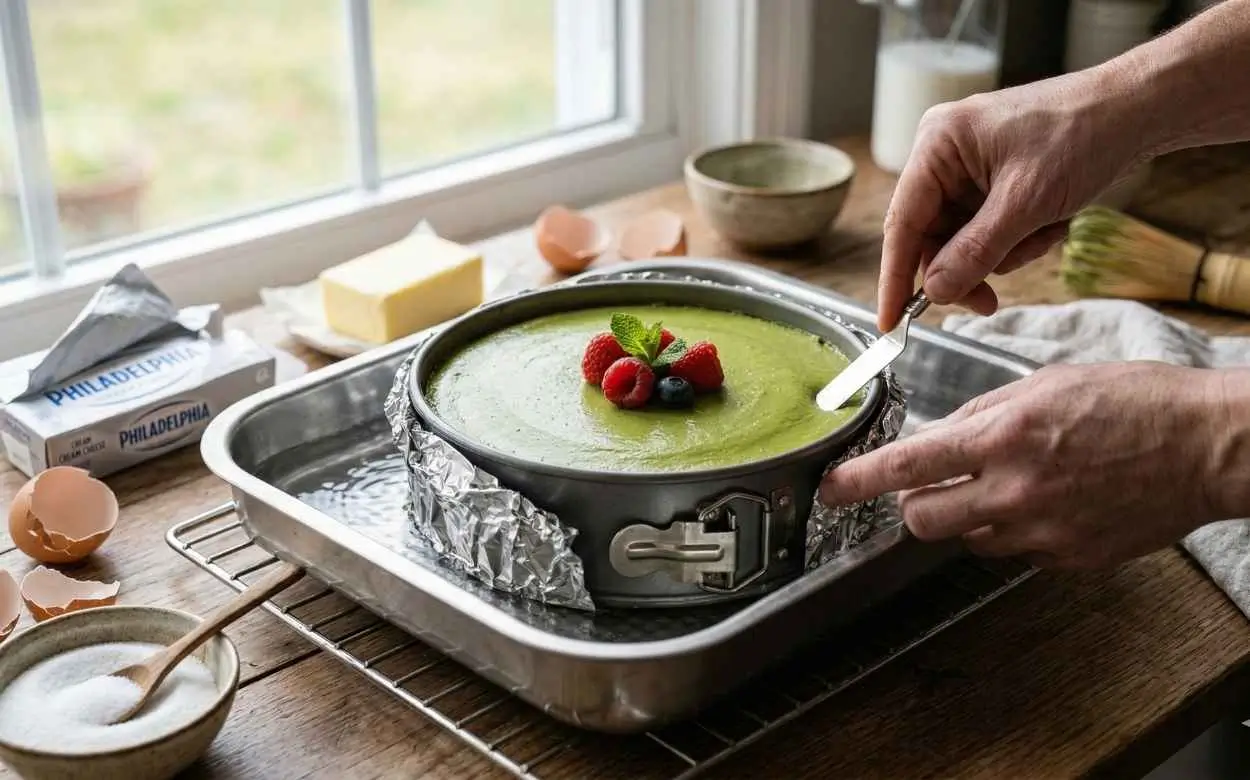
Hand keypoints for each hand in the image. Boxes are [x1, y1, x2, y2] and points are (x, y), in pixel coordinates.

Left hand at [820, 363, 1246, 568]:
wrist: (1209, 447)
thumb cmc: (1134, 401)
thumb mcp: (1046, 383)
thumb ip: (984, 413)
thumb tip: (942, 436)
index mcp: (1006, 435)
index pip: (908, 466)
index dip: (858, 481)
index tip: (829, 489)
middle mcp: (1017, 489)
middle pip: (923, 520)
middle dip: (916, 504)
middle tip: (935, 486)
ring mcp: (1044, 532)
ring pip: (969, 539)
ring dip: (970, 516)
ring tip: (1014, 484)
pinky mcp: (1070, 559)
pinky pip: (1016, 552)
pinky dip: (1017, 531)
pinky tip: (1052, 503)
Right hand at [877, 71, 1145, 331]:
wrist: (1136, 110)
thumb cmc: (1082, 135)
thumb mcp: (1026, 203)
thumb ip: (975, 252)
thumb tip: (935, 292)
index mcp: (938, 144)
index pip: (901, 222)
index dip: (894, 276)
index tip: (888, 323)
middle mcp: (944, 155)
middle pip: (931, 238)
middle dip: (967, 268)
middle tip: (990, 302)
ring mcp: (968, 170)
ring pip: (961, 242)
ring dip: (1003, 253)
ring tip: (1043, 233)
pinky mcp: (991, 183)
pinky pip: (986, 232)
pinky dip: (1017, 241)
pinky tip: (1048, 225)